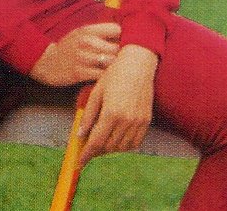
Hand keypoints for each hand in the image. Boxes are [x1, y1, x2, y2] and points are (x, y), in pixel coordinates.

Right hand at [28, 22, 120, 86]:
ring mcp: (82, 57)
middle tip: (123, 59)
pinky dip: (106, 77)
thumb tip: (123, 34)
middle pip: (116, 48)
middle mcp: (85, 42)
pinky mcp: (79, 73)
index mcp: (88, 29)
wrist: (48, 63)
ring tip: (116, 68)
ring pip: (110, 62)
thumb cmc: (69, 47)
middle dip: (121, 55)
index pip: (116, 29)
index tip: (124, 43)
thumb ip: (99, 32)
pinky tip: (106, 77)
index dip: (122, 37)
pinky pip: (101, 75)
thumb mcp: (81, 33)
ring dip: (114, 66)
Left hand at [78, 44, 157, 165]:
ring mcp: (138, 122)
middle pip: (108, 147)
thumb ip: (88, 116)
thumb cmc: (115, 74)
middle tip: (89, 147)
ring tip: (103, 141)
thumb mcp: (96, 92)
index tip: (80, 162)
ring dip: (110, 148)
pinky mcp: (146, 120)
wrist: (138, 63)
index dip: (86, 155)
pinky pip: (135, 142)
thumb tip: (80, 134)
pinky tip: (118, 138)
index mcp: (111, 113)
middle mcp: (126, 120)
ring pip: (122, 147)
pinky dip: (125, 145)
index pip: (96, 142)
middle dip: (97, 150)